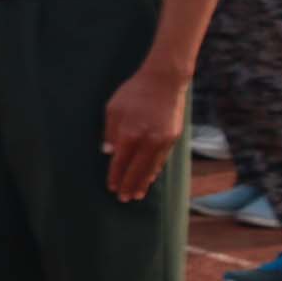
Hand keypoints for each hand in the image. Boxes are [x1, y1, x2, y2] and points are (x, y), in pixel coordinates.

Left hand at [101, 62, 185, 203]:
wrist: (164, 81)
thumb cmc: (134, 92)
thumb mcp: (113, 109)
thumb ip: (110, 132)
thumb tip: (108, 153)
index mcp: (129, 134)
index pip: (120, 162)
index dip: (116, 177)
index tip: (112, 188)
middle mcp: (148, 141)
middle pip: (137, 170)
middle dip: (130, 185)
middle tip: (124, 199)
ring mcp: (163, 140)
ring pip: (152, 168)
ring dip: (144, 182)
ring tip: (137, 194)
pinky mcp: (173, 138)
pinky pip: (162, 160)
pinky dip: (155, 170)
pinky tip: (150, 177)